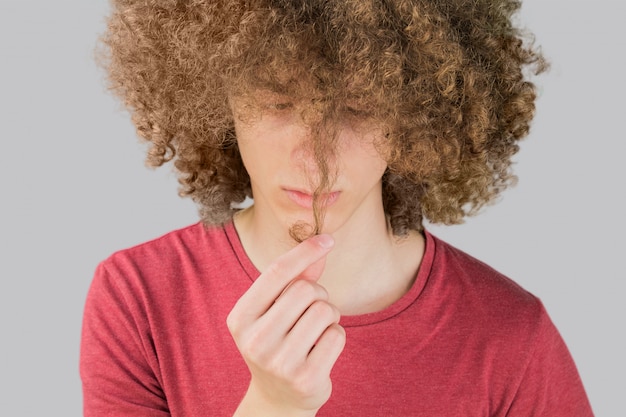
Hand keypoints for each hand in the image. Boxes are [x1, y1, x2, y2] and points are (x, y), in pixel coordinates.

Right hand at [227, 234, 345, 416]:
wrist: (277, 398)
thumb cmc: (278, 342)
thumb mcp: (275, 309)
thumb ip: (296, 277)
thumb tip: (320, 246)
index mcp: (241, 317)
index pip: (277, 271)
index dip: (305, 251)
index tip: (328, 239)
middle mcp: (255, 340)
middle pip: (305, 289)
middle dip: (317, 294)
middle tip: (311, 311)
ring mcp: (279, 362)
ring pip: (325, 311)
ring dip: (329, 316)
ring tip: (315, 332)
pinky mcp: (305, 379)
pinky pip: (337, 335)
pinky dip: (336, 337)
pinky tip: (321, 350)